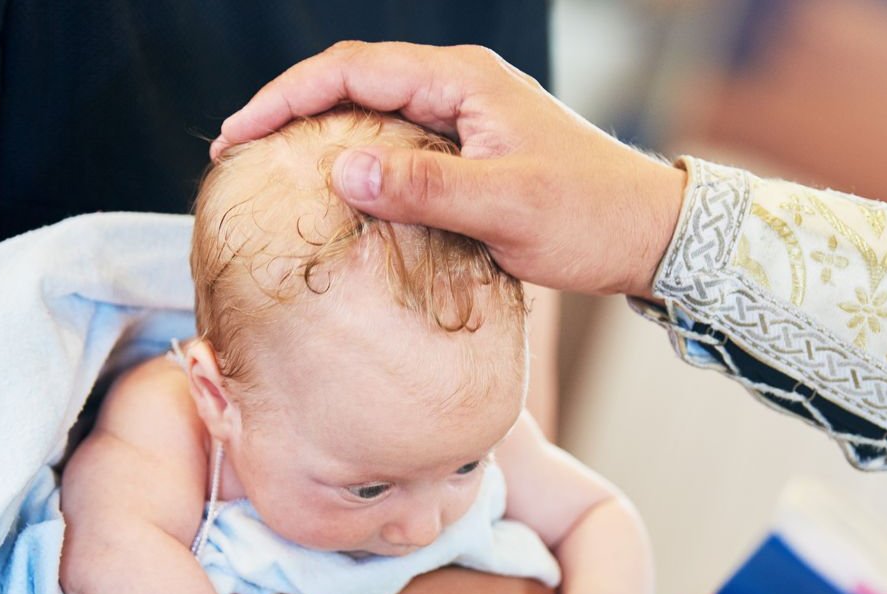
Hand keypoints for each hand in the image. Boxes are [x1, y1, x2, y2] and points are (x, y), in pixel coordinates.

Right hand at [212, 41, 686, 297]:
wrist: (649, 231)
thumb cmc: (588, 217)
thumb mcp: (506, 207)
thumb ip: (424, 188)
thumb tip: (340, 168)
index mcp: (461, 81)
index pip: (351, 70)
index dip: (285, 98)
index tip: (237, 136)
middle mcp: (460, 87)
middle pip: (353, 82)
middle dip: (291, 112)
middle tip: (237, 154)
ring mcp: (467, 117)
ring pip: (374, 113)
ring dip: (322, 136)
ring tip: (273, 173)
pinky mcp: (474, 150)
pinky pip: (400, 143)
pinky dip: (359, 162)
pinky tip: (339, 196)